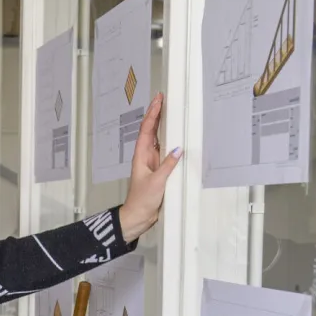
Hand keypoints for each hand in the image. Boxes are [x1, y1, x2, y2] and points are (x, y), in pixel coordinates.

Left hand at [119, 93, 182, 241]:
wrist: (138, 217)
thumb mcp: (156, 182)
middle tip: (163, 99)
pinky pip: (165, 152)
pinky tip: (176, 136)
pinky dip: (170, 142)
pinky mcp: (159, 171)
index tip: (158, 100)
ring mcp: (152, 163)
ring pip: (158, 139)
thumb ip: (168, 165)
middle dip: (157, 114)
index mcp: (142, 156)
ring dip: (162, 126)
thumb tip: (178, 149)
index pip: (147, 130)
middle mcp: (146, 156)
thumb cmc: (142, 201)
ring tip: (169, 111)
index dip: (152, 114)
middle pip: (151, 131)